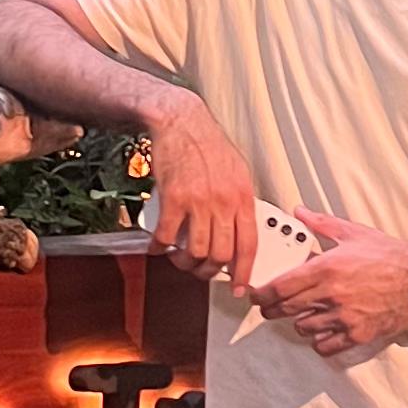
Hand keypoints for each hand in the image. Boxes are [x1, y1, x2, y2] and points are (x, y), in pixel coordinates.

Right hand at [144, 97, 259, 283]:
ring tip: (179, 259)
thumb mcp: (237, 171)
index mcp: (243, 196)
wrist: (181, 121)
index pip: (249, 244)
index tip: (241, 286)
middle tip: (202, 272)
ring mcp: (199, 201)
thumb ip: (239, 202)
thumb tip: (239, 231)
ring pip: (195, 251)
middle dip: (210, 272)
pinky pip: (167, 237)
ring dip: (185, 263)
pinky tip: (157, 247)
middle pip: (221, 254)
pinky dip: (161, 248)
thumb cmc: (208, 145)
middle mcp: (224, 201)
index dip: (245, 271)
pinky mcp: (173, 198)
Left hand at [252, 210, 407, 364]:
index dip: (262, 294)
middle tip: (270, 308)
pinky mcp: (358, 335)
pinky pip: (326, 346)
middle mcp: (331, 295)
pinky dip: (320, 341)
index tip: (256, 295)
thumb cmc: (389, 255)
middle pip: (286, 310)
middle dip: (272, 310)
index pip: (281, 287)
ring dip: (300, 323)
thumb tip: (298, 211)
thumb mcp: (354, 233)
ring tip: (304, 315)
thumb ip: (321, 223)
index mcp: (326, 268)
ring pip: (304, 329)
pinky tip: (323, 331)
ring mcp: (344, 318)